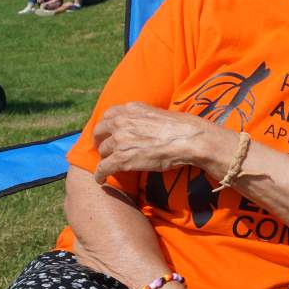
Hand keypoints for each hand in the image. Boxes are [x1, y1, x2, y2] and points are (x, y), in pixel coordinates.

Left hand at [93, 102, 226, 183]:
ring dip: (105, 158)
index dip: (106, 125)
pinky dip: (100, 175)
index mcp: (131, 109)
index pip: (109, 114)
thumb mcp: (158, 113)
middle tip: (104, 148)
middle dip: (100, 140)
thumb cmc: (181, 127)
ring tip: (109, 165)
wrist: (188, 140)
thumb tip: (144, 125)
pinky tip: (100, 179)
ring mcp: (120, 140)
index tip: (108, 132)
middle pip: (100, 131)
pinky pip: (103, 168)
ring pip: (103, 150)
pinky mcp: (121, 158)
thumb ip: (144, 117)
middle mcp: (122, 122)